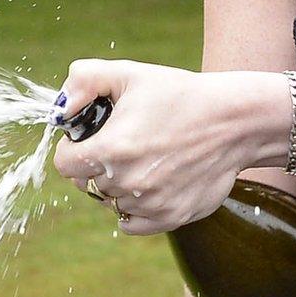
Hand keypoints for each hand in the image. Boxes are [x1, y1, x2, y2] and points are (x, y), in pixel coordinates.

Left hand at [52, 58, 272, 233]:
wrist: (236, 121)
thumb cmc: (181, 95)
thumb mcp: (131, 74)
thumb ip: (83, 82)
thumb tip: (59, 109)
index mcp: (112, 149)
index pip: (64, 164)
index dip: (73, 148)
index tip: (91, 138)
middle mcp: (128, 182)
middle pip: (88, 182)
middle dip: (98, 163)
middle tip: (128, 142)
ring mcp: (150, 204)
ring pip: (110, 202)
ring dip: (119, 184)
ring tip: (148, 157)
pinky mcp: (170, 218)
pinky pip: (131, 222)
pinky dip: (135, 207)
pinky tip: (153, 180)